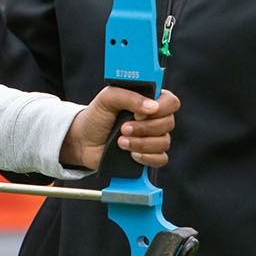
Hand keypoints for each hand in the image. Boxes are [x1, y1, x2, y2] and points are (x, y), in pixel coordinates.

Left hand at [60, 87, 178, 169]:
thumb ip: (128, 96)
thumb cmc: (98, 115)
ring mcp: (154, 138)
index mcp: (150, 100)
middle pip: (168, 123)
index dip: (160, 108)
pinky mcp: (149, 156)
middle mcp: (156, 118)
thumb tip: (152, 107)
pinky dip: (147, 158)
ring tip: (120, 142)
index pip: (170, 102)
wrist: (84, 140)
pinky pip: (161, 159)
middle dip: (144, 128)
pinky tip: (131, 155)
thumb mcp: (108, 98)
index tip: (138, 113)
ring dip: (141, 143)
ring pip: (164, 142)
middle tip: (123, 129)